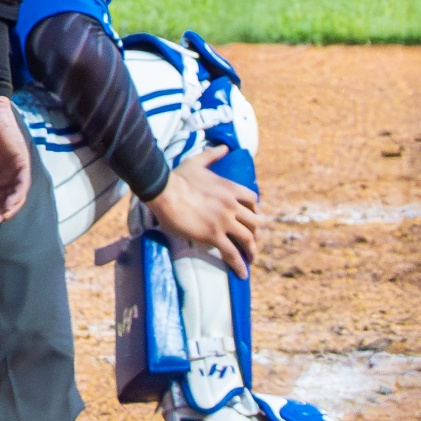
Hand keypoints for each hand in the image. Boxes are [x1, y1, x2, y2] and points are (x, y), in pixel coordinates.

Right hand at [144, 144, 259, 277]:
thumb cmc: (178, 177)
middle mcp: (232, 205)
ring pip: (247, 238)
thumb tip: (224, 146)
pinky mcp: (214, 235)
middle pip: (254, 222)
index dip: (255, 210)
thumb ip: (213, 156)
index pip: (253, 200)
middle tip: (251, 242)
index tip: (252, 218)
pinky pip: (232, 253)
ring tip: (250, 260)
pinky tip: (242, 273)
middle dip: (255, 232)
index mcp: (230, 188)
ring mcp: (224, 221)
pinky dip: (239, 264)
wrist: (164, 191)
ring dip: (251, 251)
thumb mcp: (198, 163)